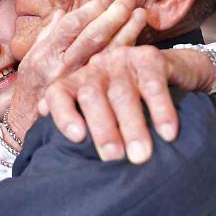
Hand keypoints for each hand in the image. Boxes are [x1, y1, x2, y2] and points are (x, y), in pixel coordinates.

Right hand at [7, 0, 145, 141]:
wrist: (27, 124)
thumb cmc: (31, 87)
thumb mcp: (30, 58)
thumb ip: (47, 34)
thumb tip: (59, 12)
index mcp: (47, 53)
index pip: (70, 26)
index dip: (88, 11)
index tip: (104, 1)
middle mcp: (62, 66)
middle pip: (91, 37)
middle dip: (112, 16)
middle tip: (128, 1)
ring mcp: (78, 82)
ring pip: (106, 53)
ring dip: (126, 32)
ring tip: (140, 15)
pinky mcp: (91, 95)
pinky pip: (113, 74)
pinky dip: (126, 55)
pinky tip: (139, 43)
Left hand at [39, 46, 215, 163]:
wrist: (170, 72)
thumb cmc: (129, 100)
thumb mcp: (100, 108)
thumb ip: (76, 119)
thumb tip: (45, 138)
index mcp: (77, 80)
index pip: (58, 93)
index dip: (63, 114)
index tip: (76, 138)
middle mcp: (95, 67)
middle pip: (91, 96)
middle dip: (102, 129)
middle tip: (113, 158)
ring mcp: (122, 60)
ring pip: (122, 94)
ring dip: (132, 127)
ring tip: (140, 156)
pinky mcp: (150, 58)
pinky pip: (153, 86)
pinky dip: (161, 111)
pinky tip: (167, 133)